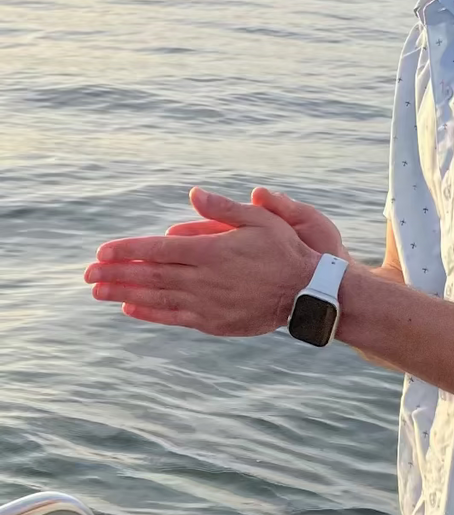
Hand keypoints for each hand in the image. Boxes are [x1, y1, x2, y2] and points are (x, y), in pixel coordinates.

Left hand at [83, 187, 332, 336]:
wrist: (305, 291)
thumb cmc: (285, 249)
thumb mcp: (261, 220)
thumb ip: (224, 209)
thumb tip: (194, 194)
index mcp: (212, 250)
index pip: (159, 249)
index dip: (129, 250)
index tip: (103, 250)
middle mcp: (203, 278)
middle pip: (150, 274)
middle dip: (116, 272)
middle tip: (87, 272)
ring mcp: (206, 302)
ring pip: (156, 297)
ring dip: (124, 293)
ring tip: (98, 290)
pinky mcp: (212, 320)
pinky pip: (173, 317)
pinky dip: (149, 313)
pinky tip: (130, 309)